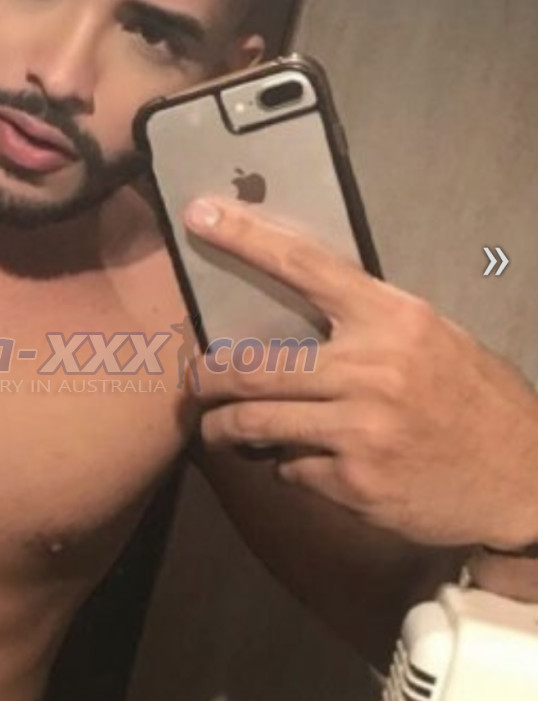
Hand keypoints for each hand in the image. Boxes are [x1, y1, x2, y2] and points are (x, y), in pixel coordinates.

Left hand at [184, 197, 537, 551]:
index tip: (200, 216)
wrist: (526, 479)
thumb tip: (295, 315)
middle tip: (195, 382)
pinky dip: (285, 467)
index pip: (304, 266)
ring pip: (253, 424)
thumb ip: (368, 326)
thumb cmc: (475, 401)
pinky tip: (305, 463)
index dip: (245, 239)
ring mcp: (360, 429)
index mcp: (393, 318)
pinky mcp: (353, 483)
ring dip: (223, 429)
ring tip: (219, 430)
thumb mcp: (432, 339)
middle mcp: (371, 369)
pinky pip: (288, 470)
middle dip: (207, 378)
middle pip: (251, 366)